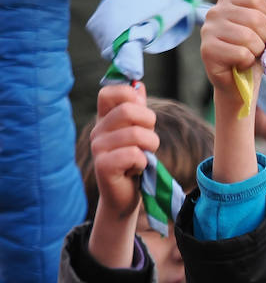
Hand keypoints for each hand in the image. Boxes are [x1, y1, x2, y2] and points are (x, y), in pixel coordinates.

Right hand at [88, 83, 157, 267]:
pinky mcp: (103, 166)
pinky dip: (143, 163)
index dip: (130, 96)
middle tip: (148, 141)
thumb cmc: (134, 163)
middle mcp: (97, 131)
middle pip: (129, 110)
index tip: (142, 115)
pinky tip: (136, 170)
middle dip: (150, 124)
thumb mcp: (139, 134)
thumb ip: (138, 111)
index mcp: (105, 119)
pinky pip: (133, 155)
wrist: (125, 197)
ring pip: (136, 135)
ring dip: (150, 147)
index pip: (109, 92)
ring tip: (143, 157)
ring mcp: (98, 148)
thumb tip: (138, 85)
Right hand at [200, 0, 265, 93]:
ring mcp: (208, 30)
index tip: (262, 28)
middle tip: (257, 46)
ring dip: (257, 51)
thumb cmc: (257, 48)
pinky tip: (239, 63)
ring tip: (248, 54)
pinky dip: (248, 62)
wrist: (244, 79)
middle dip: (265, 37)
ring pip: (249, 37)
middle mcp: (215, 11)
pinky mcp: (207, 50)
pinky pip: (241, 54)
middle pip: (255, 18)